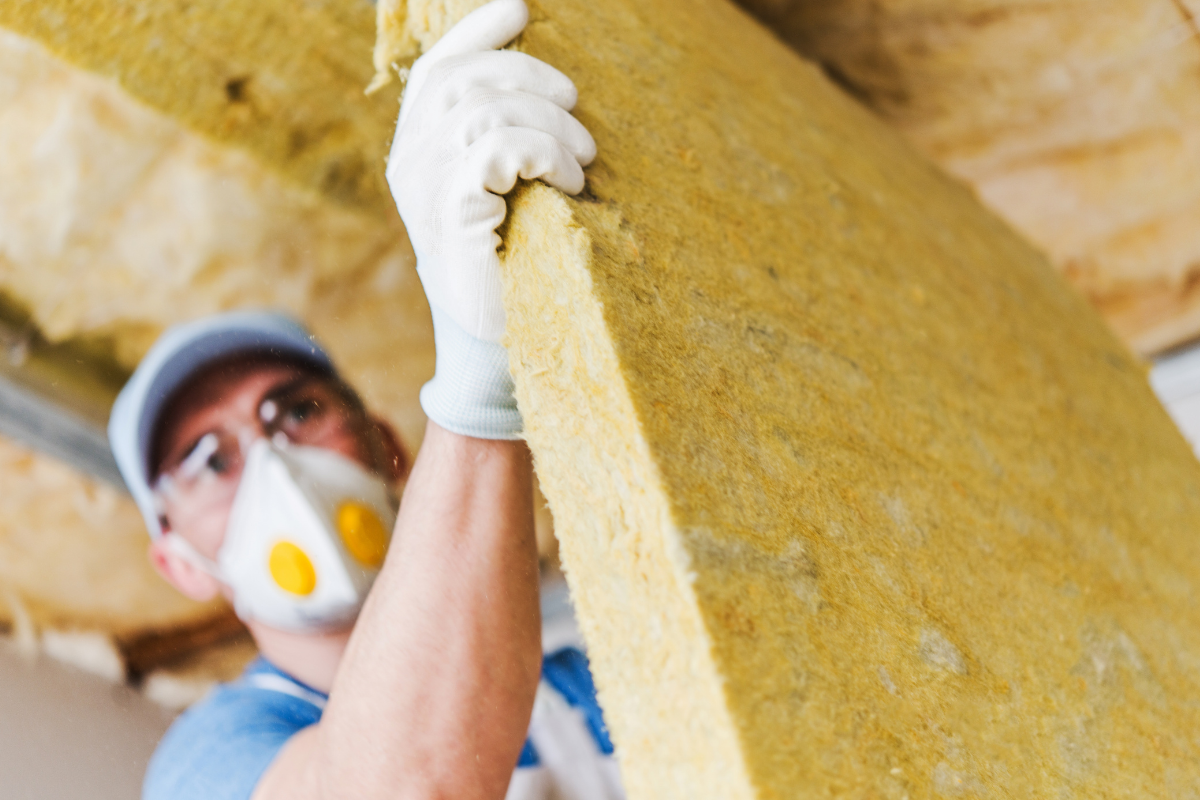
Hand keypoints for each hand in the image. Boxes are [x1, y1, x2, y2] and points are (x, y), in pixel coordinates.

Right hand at [386, 0, 596, 344]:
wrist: (495, 340)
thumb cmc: (509, 261)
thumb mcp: (503, 190)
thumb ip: (500, 137)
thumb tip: (544, 85)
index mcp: (417, 148)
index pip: (438, 69)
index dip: (478, 33)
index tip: (521, 8)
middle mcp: (409, 161)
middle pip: (466, 79)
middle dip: (533, 81)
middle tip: (580, 117)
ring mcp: (424, 187)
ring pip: (487, 109)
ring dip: (550, 127)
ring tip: (581, 164)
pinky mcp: (451, 212)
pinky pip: (497, 147)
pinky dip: (545, 153)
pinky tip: (569, 181)